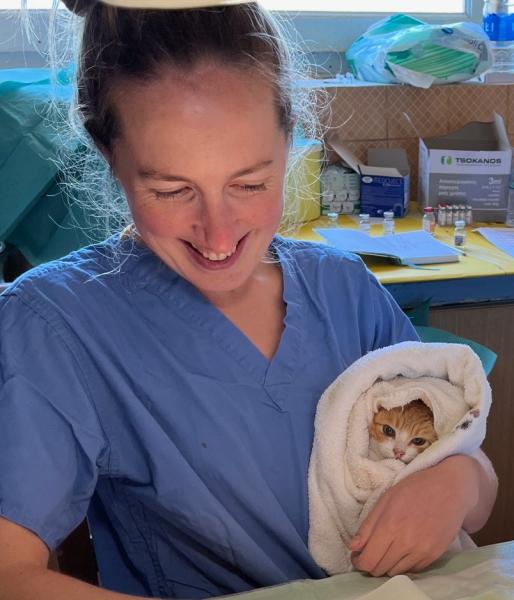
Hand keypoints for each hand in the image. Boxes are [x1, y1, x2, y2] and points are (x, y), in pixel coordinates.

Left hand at [349, 455, 479, 576]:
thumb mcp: (385, 499)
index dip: (358, 561)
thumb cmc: (414, 488)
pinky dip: (403, 564)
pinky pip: (412, 570)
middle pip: (380, 569)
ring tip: (387, 550)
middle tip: (370, 552)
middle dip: (370, 564)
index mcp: (390, 526)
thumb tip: (353, 547)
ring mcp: (422, 551)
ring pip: (395, 573)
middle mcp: (406, 542)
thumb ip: (368, 525)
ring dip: (387, 564)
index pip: (368, 560)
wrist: (450, 489)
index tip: (357, 555)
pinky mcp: (434, 556)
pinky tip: (403, 550)